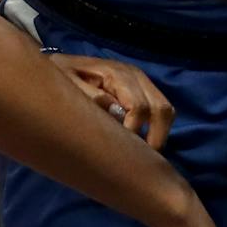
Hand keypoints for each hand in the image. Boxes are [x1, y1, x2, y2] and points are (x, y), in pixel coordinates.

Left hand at [56, 54, 176, 147]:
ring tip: (144, 155)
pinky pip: (161, 108)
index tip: (120, 152)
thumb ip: (89, 96)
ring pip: (166, 109)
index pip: (138, 107)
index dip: (133, 132)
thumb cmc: (61, 77)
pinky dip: (157, 127)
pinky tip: (142, 143)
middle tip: (140, 162)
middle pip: (161, 108)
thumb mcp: (66, 84)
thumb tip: (116, 111)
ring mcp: (141, 81)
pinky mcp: (142, 88)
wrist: (61, 64)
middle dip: (156, 138)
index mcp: (117, 74)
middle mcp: (136, 75)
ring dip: (159, 133)